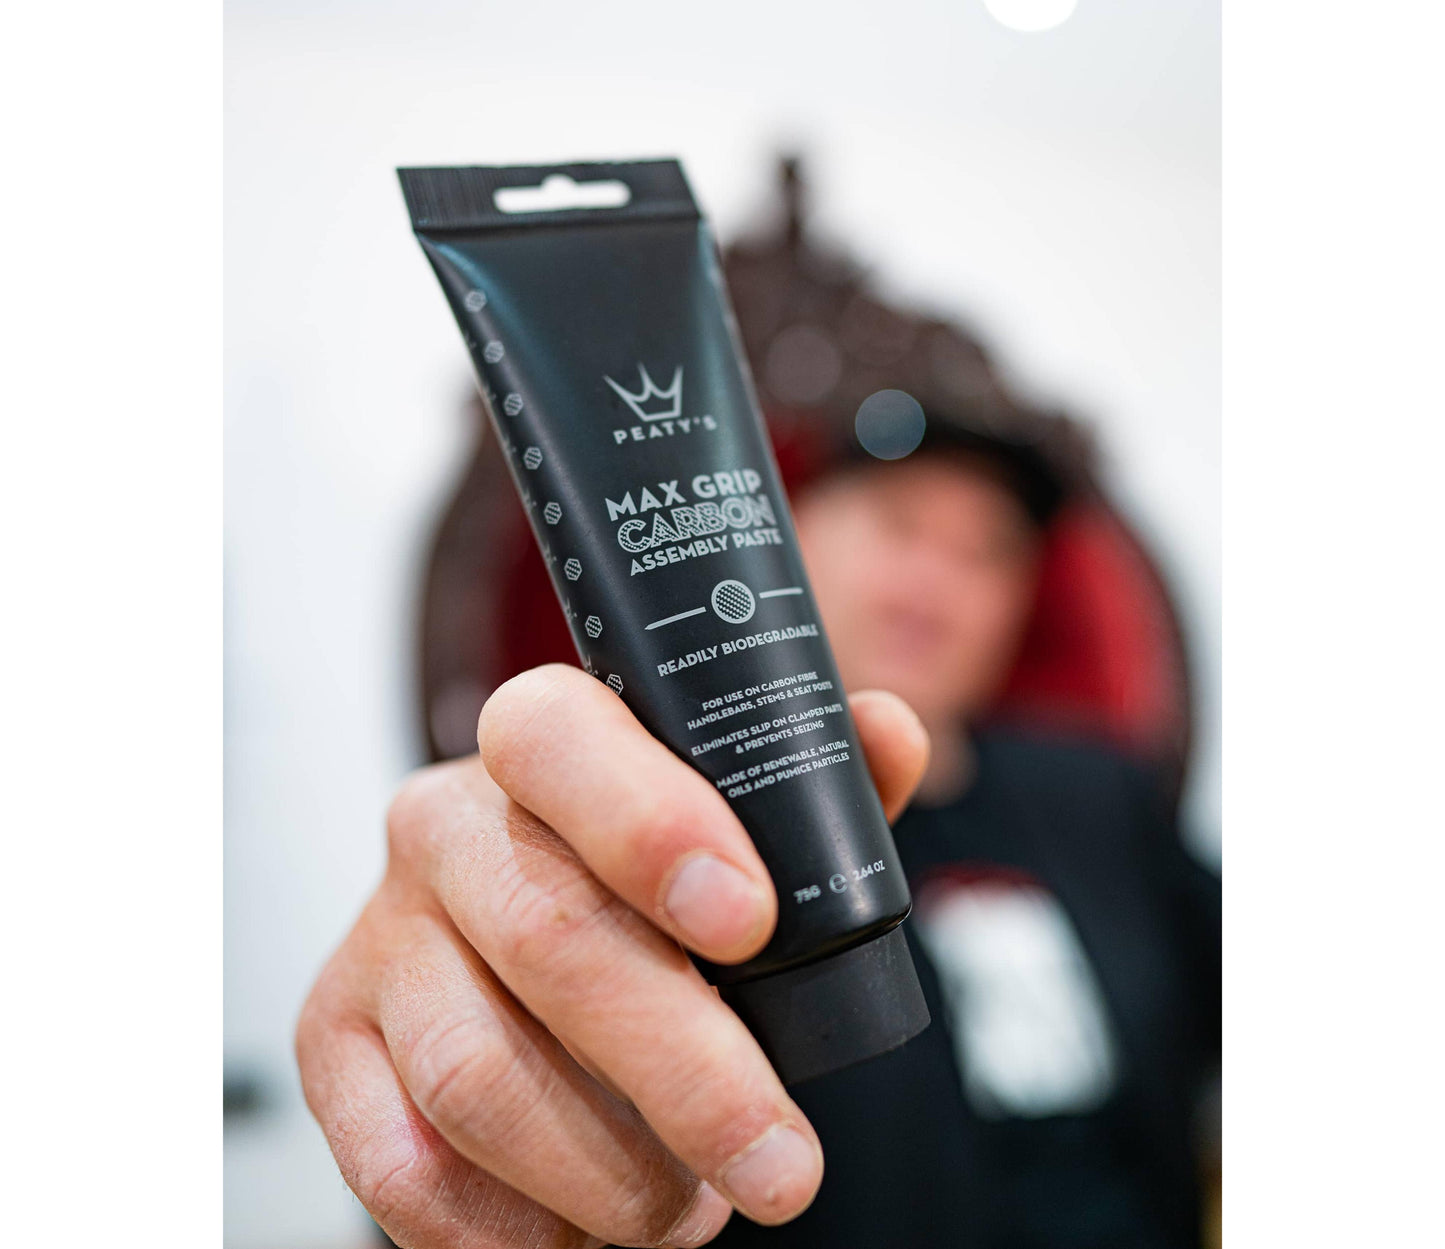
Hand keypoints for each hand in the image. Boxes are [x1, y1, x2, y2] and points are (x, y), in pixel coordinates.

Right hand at [297, 664, 928, 1247]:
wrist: (514, 954)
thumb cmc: (641, 885)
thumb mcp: (734, 825)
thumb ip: (809, 786)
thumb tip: (892, 735)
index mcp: (536, 746)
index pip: (562, 742)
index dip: (653, 826)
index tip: (750, 924)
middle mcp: (439, 829)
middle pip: (547, 936)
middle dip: (684, 1069)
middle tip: (781, 1163)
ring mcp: (376, 942)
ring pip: (477, 1075)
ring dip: (610, 1171)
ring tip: (689, 1204)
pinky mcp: (333, 1053)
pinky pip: (407, 1168)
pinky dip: (518, 1225)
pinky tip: (586, 1229)